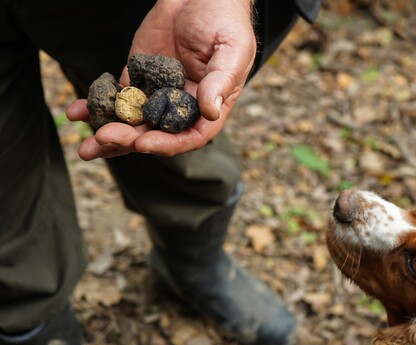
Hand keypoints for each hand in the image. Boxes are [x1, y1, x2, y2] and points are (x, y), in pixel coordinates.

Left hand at [67, 0, 255, 159]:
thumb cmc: (225, 21)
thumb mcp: (231, 50)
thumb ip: (220, 81)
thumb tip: (210, 112)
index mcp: (208, 106)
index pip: (188, 136)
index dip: (166, 143)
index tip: (143, 143)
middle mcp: (181, 105)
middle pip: (154, 132)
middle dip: (128, 140)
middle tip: (104, 138)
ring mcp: (157, 93)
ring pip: (132, 121)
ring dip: (109, 134)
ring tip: (85, 146)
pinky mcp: (137, 76)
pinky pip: (116, 96)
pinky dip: (97, 105)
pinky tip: (79, 111)